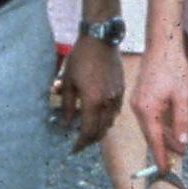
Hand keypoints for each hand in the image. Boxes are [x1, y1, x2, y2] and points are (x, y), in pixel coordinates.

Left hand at [55, 36, 123, 151]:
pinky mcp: (121, 90)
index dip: (81, 143)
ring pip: (110, 123)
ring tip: (88, 131)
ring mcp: (116, 97)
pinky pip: (115, 112)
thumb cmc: (81, 58)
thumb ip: (67, 104)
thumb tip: (66, 123)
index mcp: (93, 102)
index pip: (88, 131)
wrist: (101, 39)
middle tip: (80, 143)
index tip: (73, 149)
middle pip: (101, 131)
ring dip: (99, 130)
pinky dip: (107, 119)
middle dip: (90, 140)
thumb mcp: (68, 81)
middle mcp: (107, 103)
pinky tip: (99, 115)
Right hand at [131, 41, 187, 170]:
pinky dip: (160, 125)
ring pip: (150, 126)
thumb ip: (181, 121)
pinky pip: (149, 117)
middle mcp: (138, 108)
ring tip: (179, 145)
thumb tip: (182, 144)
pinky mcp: (140, 95)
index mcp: (147, 110)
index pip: (154, 141)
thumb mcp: (182, 96)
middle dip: (164, 148)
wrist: (162, 43)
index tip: (166, 172)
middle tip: (179, 159)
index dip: (161, 157)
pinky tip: (171, 128)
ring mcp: (137, 101)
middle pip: (151, 135)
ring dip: (163, 136)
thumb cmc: (173, 67)